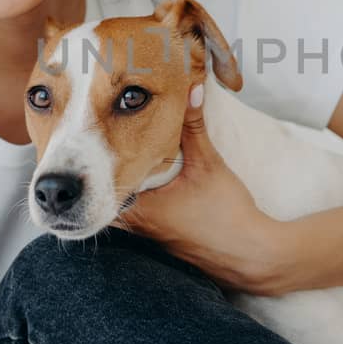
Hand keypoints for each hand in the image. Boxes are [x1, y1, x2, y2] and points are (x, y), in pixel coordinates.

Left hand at [113, 82, 287, 294]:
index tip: (91, 137)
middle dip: (103, 170)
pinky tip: (145, 182)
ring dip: (119, 184)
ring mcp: (148, 236)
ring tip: (115, 156)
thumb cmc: (228, 215)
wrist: (251, 255)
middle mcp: (137, 226)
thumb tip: (192, 88)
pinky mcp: (161, 240)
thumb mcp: (209, 163)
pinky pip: (137, 215)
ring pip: (119, 206)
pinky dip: (136, 198)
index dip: (92, 160)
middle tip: (99, 142)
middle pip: (104, 195)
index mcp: (140, 209)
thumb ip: (194, 126)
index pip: (98, 184)